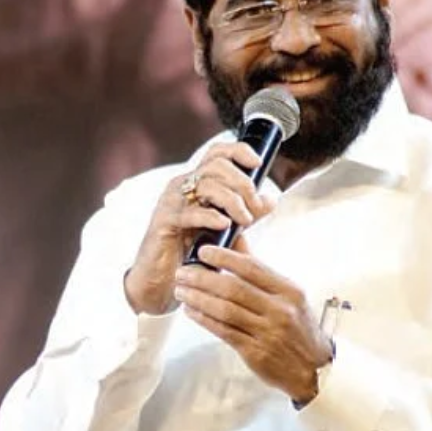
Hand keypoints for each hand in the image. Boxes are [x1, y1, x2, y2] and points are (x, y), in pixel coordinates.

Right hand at [124, 142, 272, 313]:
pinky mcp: (164, 221)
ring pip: (206, 185)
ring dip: (233, 201)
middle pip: (217, 165)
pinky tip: (224, 226)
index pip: (216, 152)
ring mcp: (171, 202)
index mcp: (195, 182)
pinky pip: (190, 212)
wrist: (161, 279)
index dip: (238, 151)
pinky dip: (211, 217)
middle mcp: (181, 186)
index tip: (258, 163)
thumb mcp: (224, 228)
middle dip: (243, 183)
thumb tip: (270, 200)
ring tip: (244, 221)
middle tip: (254, 208)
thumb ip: (245, 213)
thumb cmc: (190, 251)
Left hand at [173, 237, 332, 403]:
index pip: (252, 267)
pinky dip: (204, 319)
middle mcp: (279, 310)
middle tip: (183, 271)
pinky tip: (191, 311)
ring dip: (198, 298)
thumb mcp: (290, 296)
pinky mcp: (255, 352)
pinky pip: (224, 331)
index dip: (224, 257)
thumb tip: (237, 240)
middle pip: (233, 288)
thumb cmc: (299, 328)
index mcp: (289, 291)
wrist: (315, 370)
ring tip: (181, 290)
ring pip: (225, 310)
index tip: (203, 251)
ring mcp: (267, 333)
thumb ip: (261, 271)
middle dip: (202, 277)